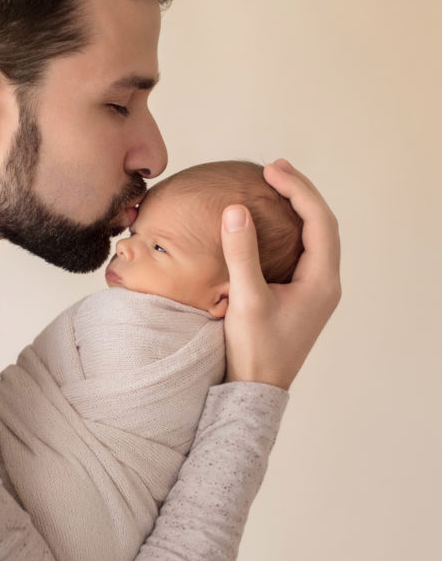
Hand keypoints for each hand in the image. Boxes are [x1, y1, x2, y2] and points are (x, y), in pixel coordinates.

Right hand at [220, 159, 340, 388]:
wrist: (255, 390)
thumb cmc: (254, 351)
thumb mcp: (247, 299)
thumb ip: (242, 254)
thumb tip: (235, 210)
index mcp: (322, 281)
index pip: (319, 221)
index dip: (297, 190)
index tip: (270, 171)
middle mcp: (325, 283)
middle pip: (322, 225)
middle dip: (300, 193)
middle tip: (273, 170)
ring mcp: (314, 291)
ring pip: (315, 238)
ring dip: (297, 209)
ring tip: (274, 187)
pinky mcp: (301, 297)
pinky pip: (303, 251)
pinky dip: (290, 229)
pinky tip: (270, 224)